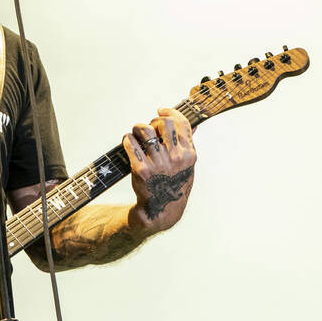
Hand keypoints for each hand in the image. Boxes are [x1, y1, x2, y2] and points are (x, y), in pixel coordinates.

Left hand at [123, 106, 196, 234]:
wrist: (161, 210)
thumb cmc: (174, 184)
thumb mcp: (187, 166)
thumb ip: (188, 144)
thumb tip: (194, 123)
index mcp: (189, 155)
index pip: (181, 123)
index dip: (169, 112)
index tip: (160, 110)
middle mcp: (175, 158)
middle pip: (162, 123)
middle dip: (153, 122)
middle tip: (148, 129)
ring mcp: (158, 163)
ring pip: (144, 130)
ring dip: (137, 128)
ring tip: (135, 134)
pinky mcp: (141, 169)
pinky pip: (130, 143)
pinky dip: (127, 139)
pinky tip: (129, 142)